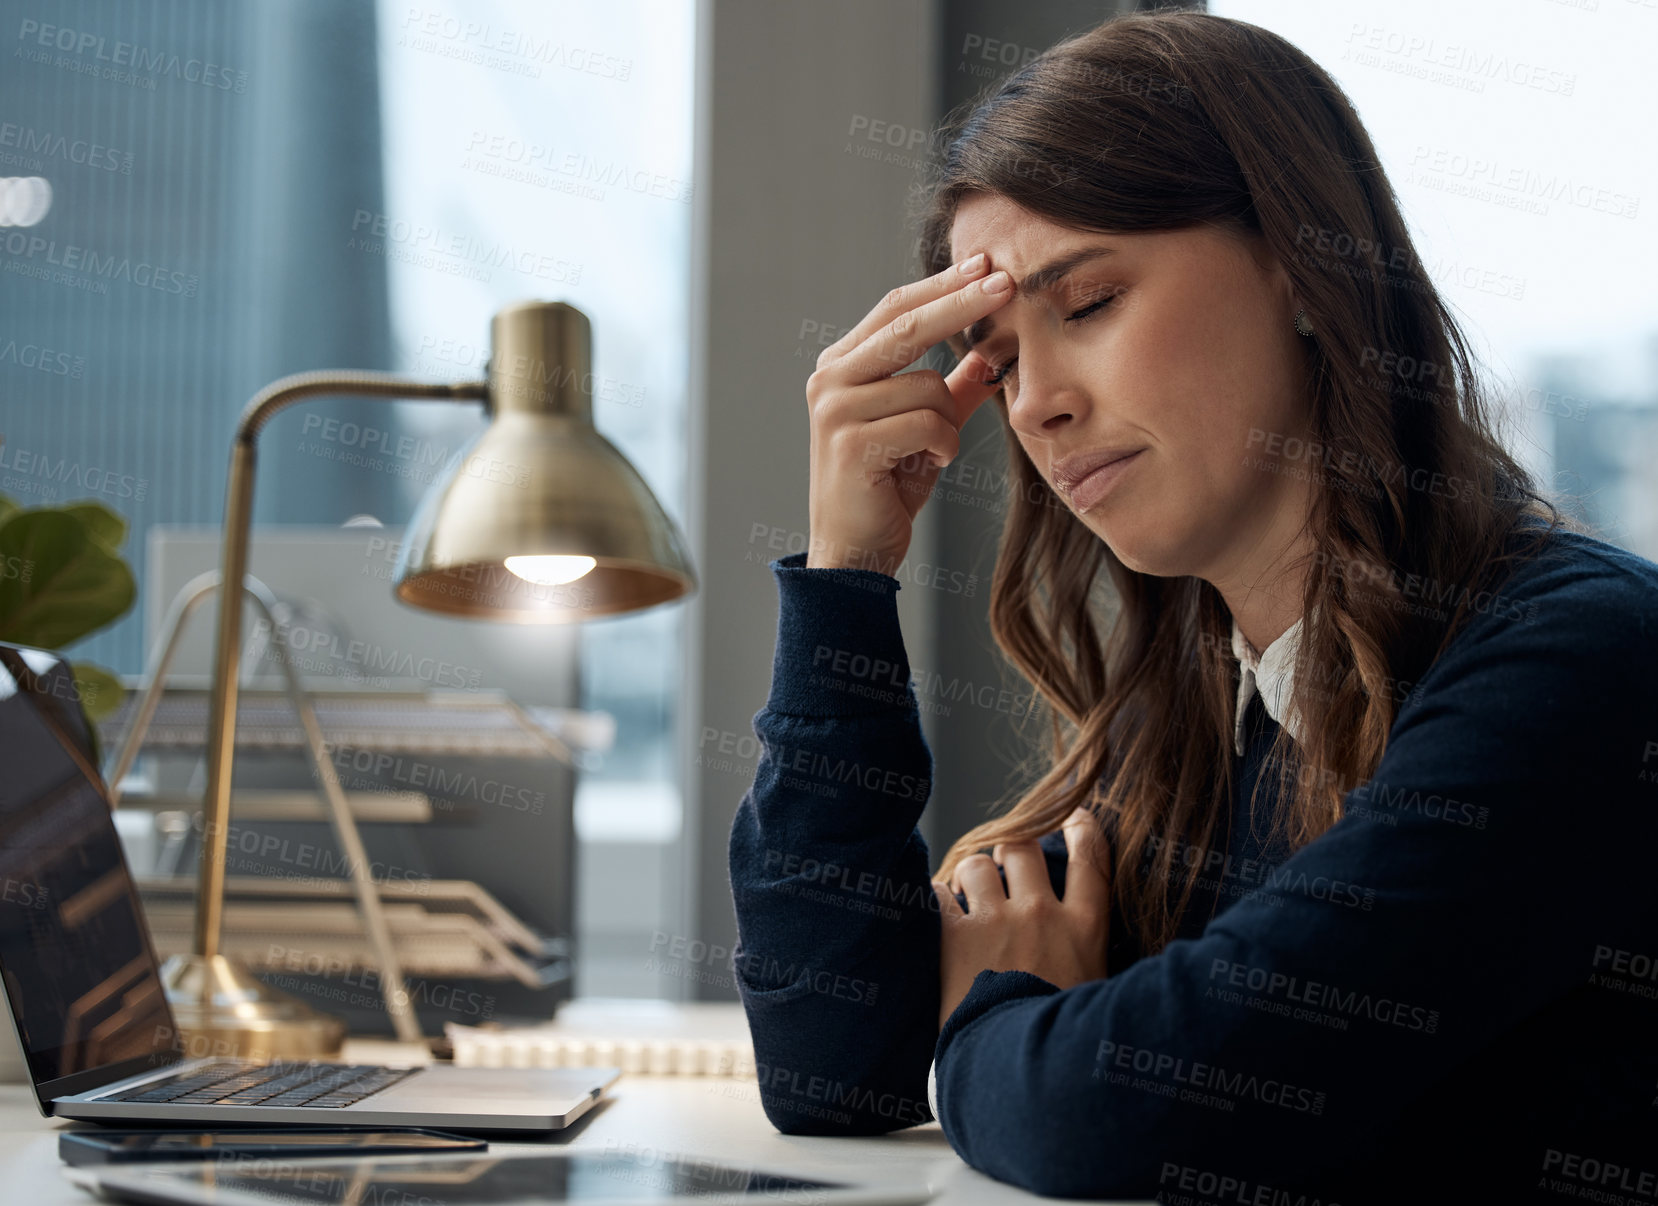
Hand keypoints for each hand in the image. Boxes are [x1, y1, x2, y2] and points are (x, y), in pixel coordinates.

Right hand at [803, 254, 1012, 571]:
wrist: (855, 552)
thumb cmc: (887, 488)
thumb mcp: (925, 428)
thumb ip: (952, 389)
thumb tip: (993, 352)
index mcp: (841, 366)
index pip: (895, 308)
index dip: (942, 285)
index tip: (987, 264)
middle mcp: (829, 380)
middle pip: (907, 324)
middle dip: (962, 302)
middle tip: (1008, 281)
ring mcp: (835, 410)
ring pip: (927, 386)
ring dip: (948, 422)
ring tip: (932, 452)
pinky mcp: (851, 444)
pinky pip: (927, 424)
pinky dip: (943, 446)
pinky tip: (926, 464)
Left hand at [934, 808, 1111, 1031]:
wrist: (1026, 1070)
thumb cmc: (1067, 1039)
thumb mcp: (1099, 992)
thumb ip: (1093, 958)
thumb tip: (1091, 948)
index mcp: (1084, 928)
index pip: (1091, 858)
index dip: (1082, 829)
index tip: (1074, 817)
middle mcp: (1042, 913)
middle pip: (1023, 848)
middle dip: (1009, 852)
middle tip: (1001, 868)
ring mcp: (997, 922)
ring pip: (977, 864)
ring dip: (970, 875)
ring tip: (965, 893)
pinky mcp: (957, 937)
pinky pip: (938, 894)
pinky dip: (935, 898)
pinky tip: (937, 911)